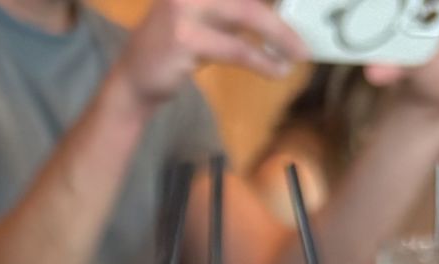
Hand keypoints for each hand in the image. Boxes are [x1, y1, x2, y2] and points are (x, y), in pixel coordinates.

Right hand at [113, 0, 308, 109]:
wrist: (132, 81)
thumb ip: (234, 9)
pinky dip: (261, 60)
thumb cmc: (172, 47)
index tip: (294, 7)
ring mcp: (184, 7)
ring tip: (300, 53)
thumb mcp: (205, 18)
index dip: (268, 4)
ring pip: (246, 15)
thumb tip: (276, 9)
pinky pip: (235, 49)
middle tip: (307, 35)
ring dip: (279, 36)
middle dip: (280, 17)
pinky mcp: (184, 38)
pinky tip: (277, 69)